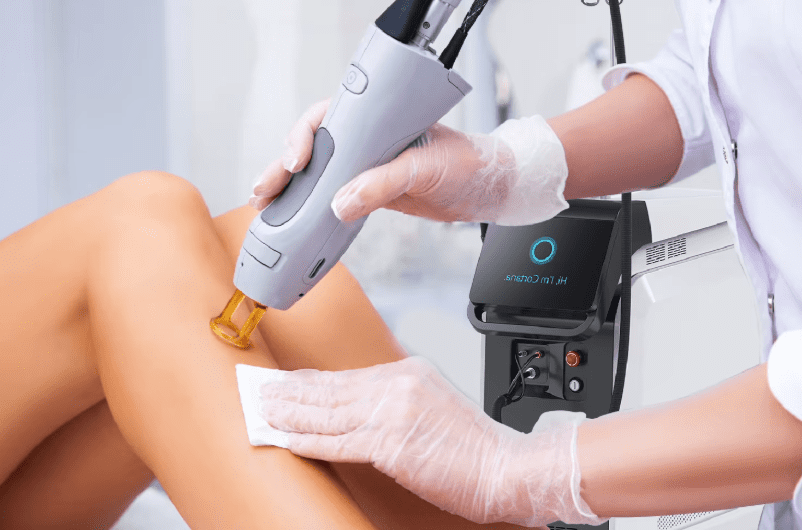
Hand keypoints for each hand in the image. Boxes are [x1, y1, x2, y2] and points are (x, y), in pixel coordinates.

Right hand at [251, 100, 569, 225]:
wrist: (486, 189)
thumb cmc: (466, 163)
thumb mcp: (425, 168)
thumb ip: (384, 184)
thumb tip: (340, 205)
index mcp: (377, 119)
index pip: (328, 118)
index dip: (305, 136)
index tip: (298, 159)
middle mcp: (366, 139)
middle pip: (313, 146)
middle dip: (284, 166)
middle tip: (264, 189)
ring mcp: (365, 165)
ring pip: (318, 173)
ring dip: (291, 188)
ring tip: (264, 205)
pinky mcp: (370, 190)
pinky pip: (333, 196)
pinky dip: (312, 206)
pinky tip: (294, 217)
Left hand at [260, 357, 605, 526]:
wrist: (505, 466)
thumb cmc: (474, 445)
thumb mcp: (434, 404)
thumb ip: (399, 399)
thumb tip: (362, 405)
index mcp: (407, 372)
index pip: (347, 376)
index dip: (311, 380)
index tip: (288, 381)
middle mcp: (396, 385)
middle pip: (331, 389)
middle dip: (291, 391)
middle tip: (260, 390)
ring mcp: (392, 412)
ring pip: (327, 412)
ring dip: (289, 412)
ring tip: (262, 411)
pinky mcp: (390, 443)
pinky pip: (336, 441)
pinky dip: (306, 439)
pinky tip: (285, 438)